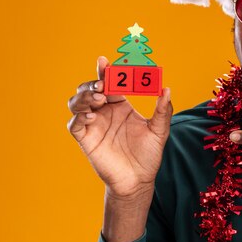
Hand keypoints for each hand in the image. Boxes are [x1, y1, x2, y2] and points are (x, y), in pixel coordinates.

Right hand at [67, 56, 172, 199]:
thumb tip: (167, 89)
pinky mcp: (85, 138)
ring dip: (84, 96)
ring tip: (99, 98)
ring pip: (77, 102)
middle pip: (90, 89)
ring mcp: (93, 124)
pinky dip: (79, 116)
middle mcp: (105, 111)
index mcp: (121, 105)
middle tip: (103, 84)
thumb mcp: (159, 131)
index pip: (110, 82)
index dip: (105, 71)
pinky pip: (74, 124)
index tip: (104, 61)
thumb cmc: (148, 155)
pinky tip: (92, 115)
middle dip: (93, 82)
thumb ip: (163, 111)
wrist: (138, 180)